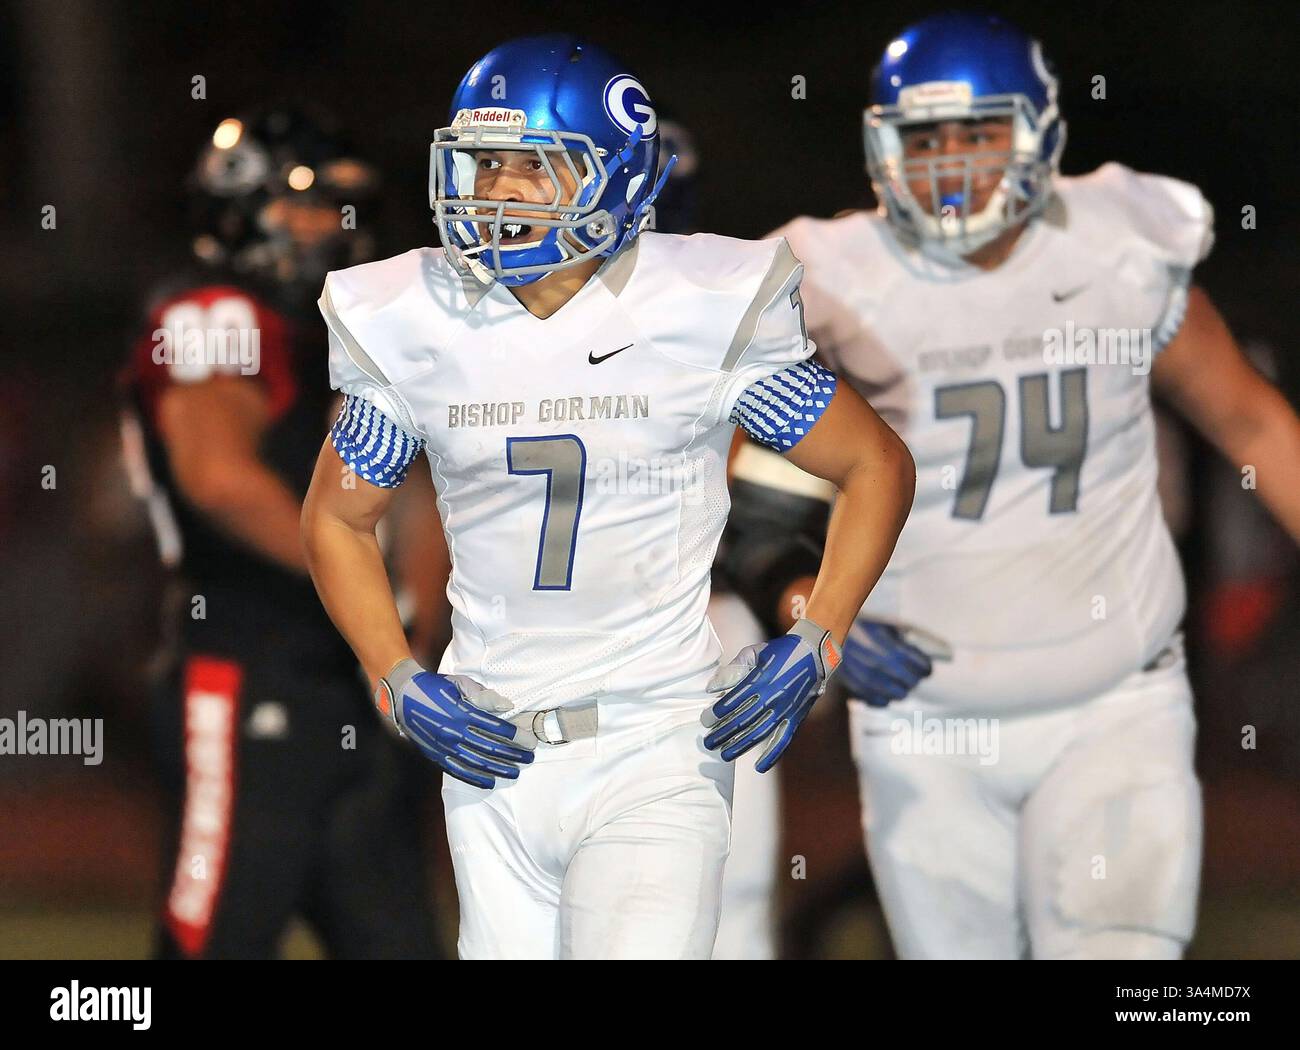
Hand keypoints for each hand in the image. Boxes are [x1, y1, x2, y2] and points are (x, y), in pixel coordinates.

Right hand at [374, 659, 535, 787]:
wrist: (403, 697)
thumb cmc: (436, 687)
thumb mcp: (460, 684)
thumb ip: (484, 696)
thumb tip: (507, 706)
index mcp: (462, 711)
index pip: (496, 728)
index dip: (515, 736)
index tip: (529, 740)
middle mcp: (454, 732)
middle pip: (490, 748)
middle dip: (513, 754)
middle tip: (529, 757)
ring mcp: (445, 746)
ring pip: (477, 763)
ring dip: (499, 769)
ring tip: (516, 772)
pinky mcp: (436, 755)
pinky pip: (458, 771)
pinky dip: (475, 778)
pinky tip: (490, 782)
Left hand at [701, 618, 840, 772]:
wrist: (815, 653)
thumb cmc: (779, 651)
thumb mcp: (755, 653)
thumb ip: (733, 669)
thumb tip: (712, 688)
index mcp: (761, 679)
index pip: (734, 700)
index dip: (718, 712)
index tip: (705, 721)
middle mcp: (772, 697)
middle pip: (743, 720)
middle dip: (723, 733)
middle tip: (708, 742)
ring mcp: (785, 709)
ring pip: (760, 733)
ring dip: (740, 745)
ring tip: (724, 755)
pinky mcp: (796, 718)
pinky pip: (784, 739)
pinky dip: (772, 755)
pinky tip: (759, 767)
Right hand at [840, 620, 945, 706]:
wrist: (828, 633)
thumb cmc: (858, 629)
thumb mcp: (884, 629)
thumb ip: (902, 644)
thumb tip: (918, 658)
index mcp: (891, 650)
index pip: (922, 668)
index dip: (925, 667)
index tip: (925, 667)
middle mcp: (881, 668)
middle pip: (912, 683)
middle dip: (914, 677)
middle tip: (911, 672)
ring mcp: (868, 681)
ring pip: (899, 695)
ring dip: (900, 688)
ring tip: (896, 680)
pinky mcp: (856, 689)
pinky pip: (880, 702)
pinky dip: (884, 697)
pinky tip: (882, 688)